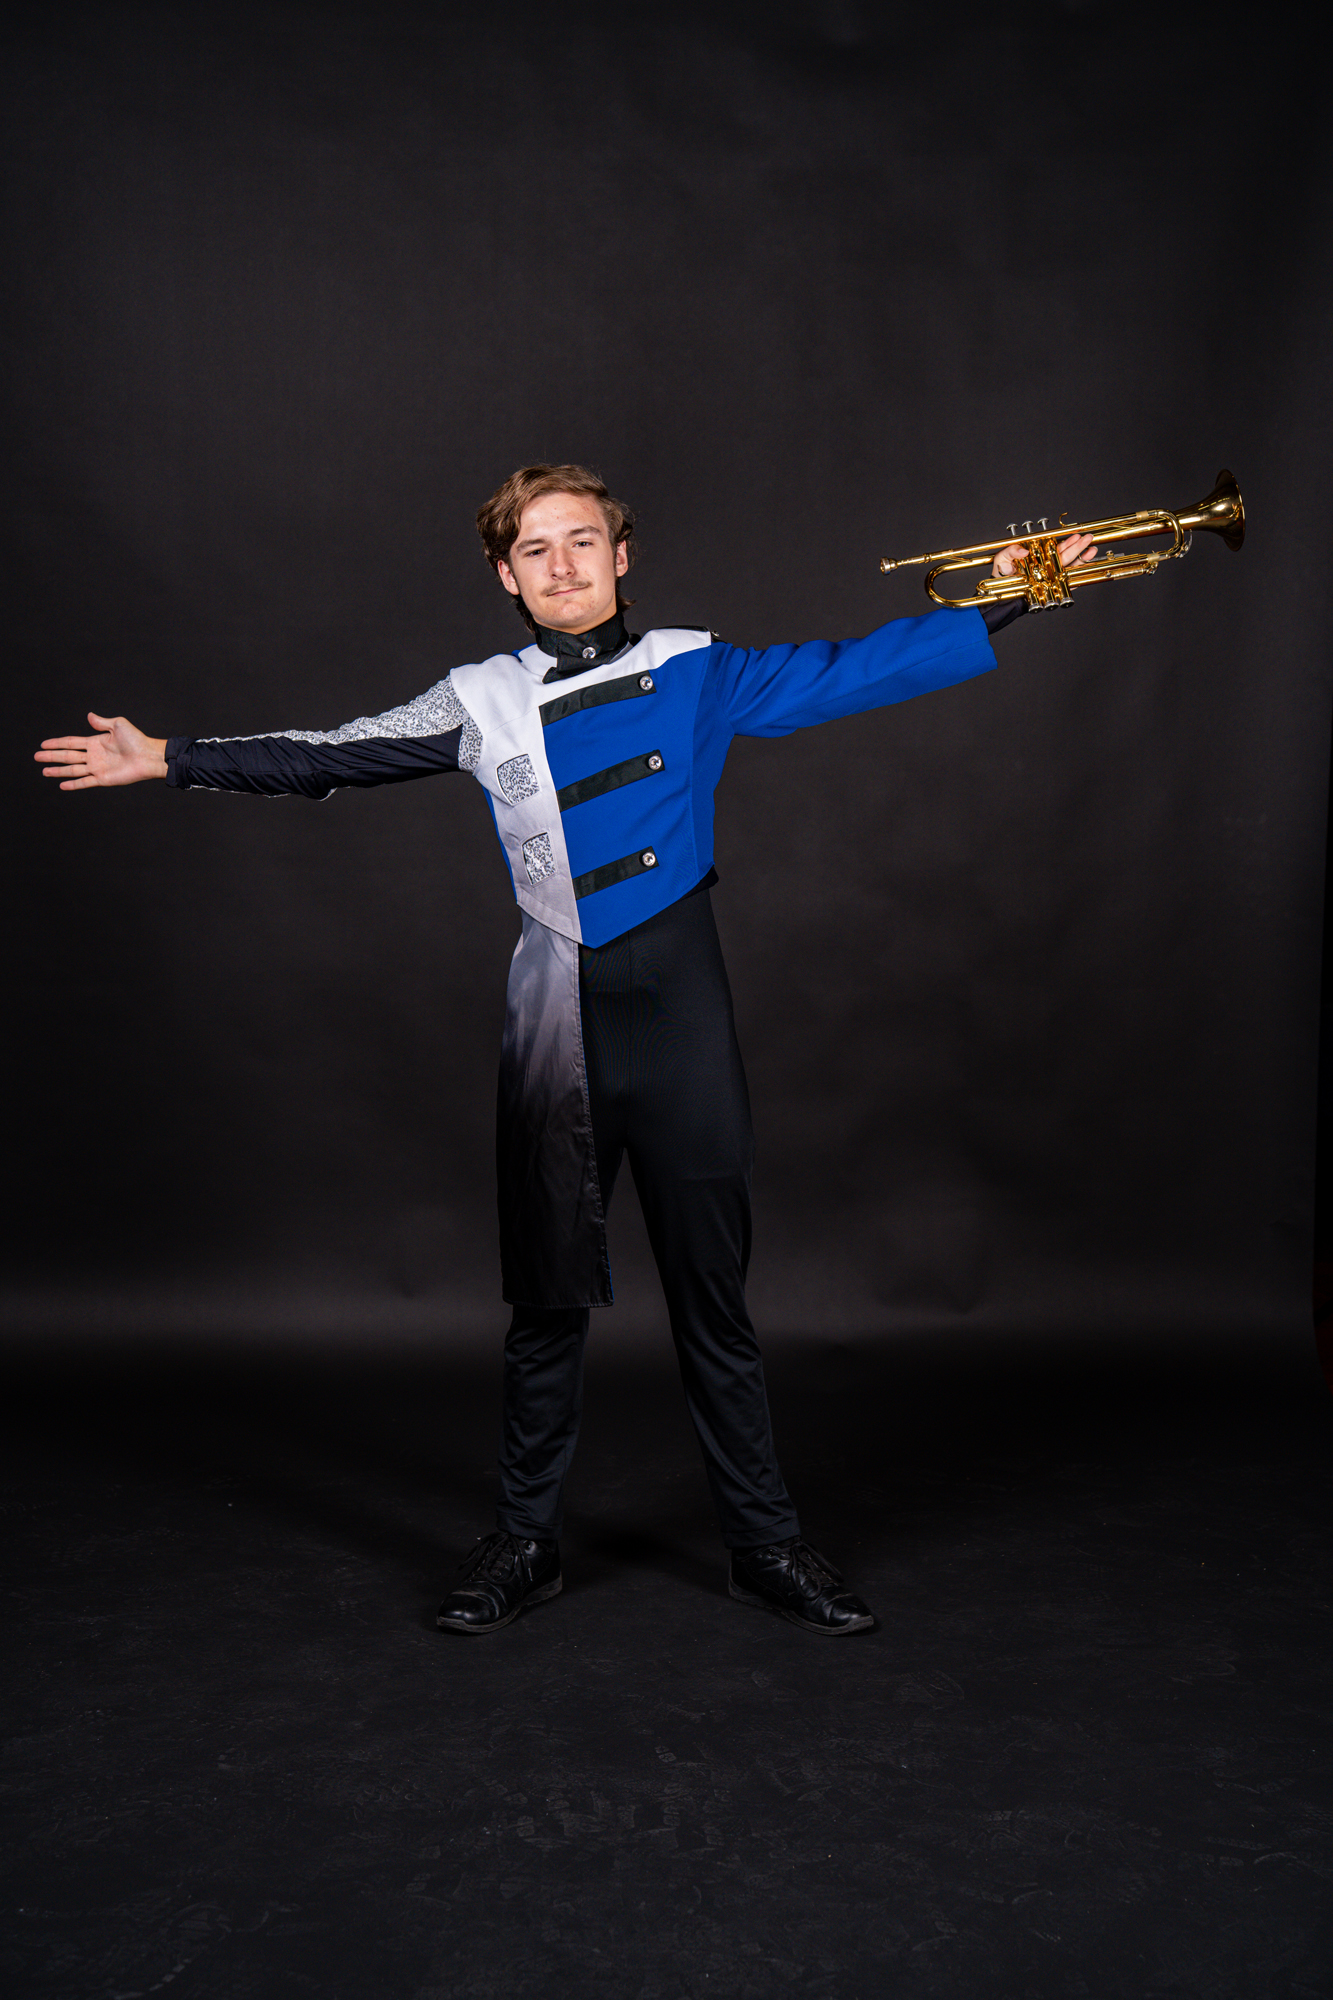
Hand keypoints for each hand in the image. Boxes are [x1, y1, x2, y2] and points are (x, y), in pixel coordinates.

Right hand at [35, 714, 168, 789]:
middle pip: (67, 756)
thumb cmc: (136, 739)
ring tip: (44, 771)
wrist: (148, 756)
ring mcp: (97, 768)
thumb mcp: (118, 725)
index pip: (71, 743)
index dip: (57, 743)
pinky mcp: (103, 779)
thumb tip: (89, 716)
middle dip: (51, 756)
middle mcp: (94, 756)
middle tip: (36, 757)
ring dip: (57, 771)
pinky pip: (84, 782)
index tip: (43, 744)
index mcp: (95, 742)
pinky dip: (73, 784)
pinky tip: (62, 785)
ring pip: (72, 770)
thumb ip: (101, 722)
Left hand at [990, 529, 1098, 579]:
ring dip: (1081, 559)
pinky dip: (1076, 577)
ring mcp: (1050, 577)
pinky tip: (1085, 569)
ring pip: (1069, 567)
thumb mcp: (1002, 559)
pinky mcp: (1052, 589)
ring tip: (1092, 550)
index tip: (1076, 535)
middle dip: (1078, 547)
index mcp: (1038, 557)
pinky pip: (1067, 582)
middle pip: (1066, 555)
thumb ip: (1011, 551)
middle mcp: (1046, 566)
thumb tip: (1024, 550)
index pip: (1055, 548)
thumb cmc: (1001, 576)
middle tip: (1089, 538)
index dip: (1066, 542)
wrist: (999, 594)